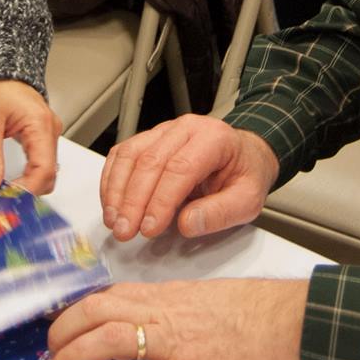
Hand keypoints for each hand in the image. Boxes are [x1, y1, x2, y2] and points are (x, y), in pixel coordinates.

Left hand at [0, 78, 60, 193]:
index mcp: (40, 124)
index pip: (43, 169)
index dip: (28, 189)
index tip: (9, 199)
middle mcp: (49, 129)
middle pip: (48, 173)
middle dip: (29, 190)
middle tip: (5, 200)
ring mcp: (46, 131)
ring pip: (46, 169)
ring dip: (29, 184)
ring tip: (7, 192)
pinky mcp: (39, 133)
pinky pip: (40, 160)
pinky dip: (29, 174)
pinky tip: (14, 181)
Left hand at [44, 278, 306, 359]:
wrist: (292, 320)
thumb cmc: (254, 309)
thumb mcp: (201, 296)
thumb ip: (167, 307)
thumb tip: (137, 320)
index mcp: (165, 295)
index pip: (105, 295)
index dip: (72, 311)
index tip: (54, 326)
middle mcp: (163, 314)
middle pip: (95, 312)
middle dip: (62, 333)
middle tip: (49, 355)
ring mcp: (176, 346)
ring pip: (109, 340)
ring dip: (72, 359)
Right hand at [100, 114, 279, 241]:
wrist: (244, 156)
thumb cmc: (245, 175)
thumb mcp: (248, 200)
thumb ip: (221, 213)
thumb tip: (188, 224)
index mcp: (214, 138)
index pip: (181, 168)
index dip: (161, 200)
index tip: (150, 227)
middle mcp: (186, 129)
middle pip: (150, 161)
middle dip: (133, 200)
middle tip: (126, 230)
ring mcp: (164, 131)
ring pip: (130, 155)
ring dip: (117, 191)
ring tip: (115, 221)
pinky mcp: (149, 139)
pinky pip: (122, 155)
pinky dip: (112, 181)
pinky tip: (112, 204)